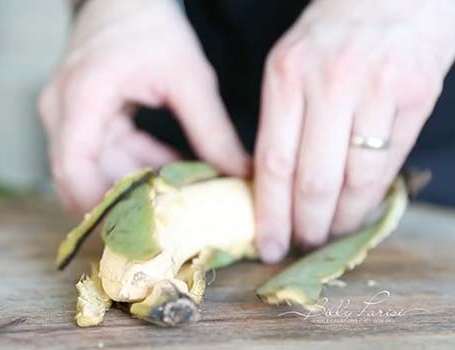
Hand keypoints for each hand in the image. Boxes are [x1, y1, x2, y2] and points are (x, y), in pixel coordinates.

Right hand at [39, 0, 249, 213]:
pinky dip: (133, 166)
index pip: (74, 170)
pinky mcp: (76, 120)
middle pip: (80, 179)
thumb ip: (211, 130)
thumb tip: (238, 175)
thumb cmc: (152, 26)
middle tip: (168, 226)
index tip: (142, 231)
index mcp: (82, 97)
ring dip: (132, 185)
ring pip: (92, 172)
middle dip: (123, 203)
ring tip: (177, 198)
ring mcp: (64, 116)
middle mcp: (61, 112)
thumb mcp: (188, 77)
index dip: (101, 207)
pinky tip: (169, 171)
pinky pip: (101, 157)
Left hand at [255, 0, 454, 261]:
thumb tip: (272, 188)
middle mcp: (330, 84)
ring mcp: (375, 90)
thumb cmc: (332, 36)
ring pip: (355, 180)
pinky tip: (360, 210)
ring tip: (331, 235)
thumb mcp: (290, 66)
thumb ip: (280, 121)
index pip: (273, 162)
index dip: (270, 214)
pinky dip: (372, 196)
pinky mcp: (415, 96)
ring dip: (342, 220)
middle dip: (307, 226)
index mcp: (286, 77)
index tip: (269, 245)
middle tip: (303, 245)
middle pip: (313, 180)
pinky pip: (389, 163)